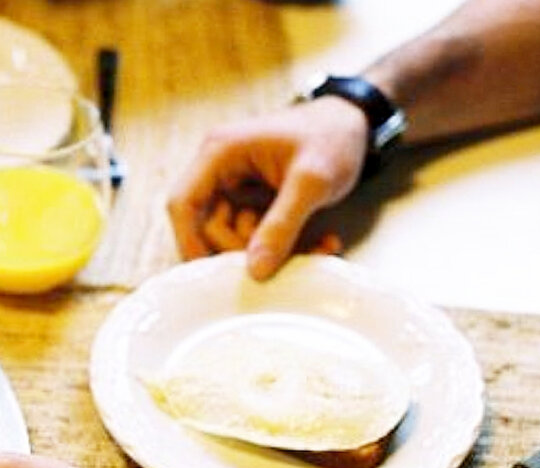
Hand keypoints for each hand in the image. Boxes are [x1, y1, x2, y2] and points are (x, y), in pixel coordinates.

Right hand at [167, 96, 368, 279]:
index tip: (210, 274)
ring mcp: (236, 185)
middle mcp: (219, 169)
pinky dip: (282, 244)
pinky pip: (255, 233)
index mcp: (220, 153)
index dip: (188, 240)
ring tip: (315, 250)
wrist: (356, 122)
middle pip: (208, 225)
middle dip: (243, 250)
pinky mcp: (252, 200)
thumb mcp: (311, 181)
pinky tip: (319, 243)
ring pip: (232, 234)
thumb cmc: (332, 136)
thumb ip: (282, 225)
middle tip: (281, 260)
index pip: (183, 202)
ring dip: (269, 250)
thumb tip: (255, 271)